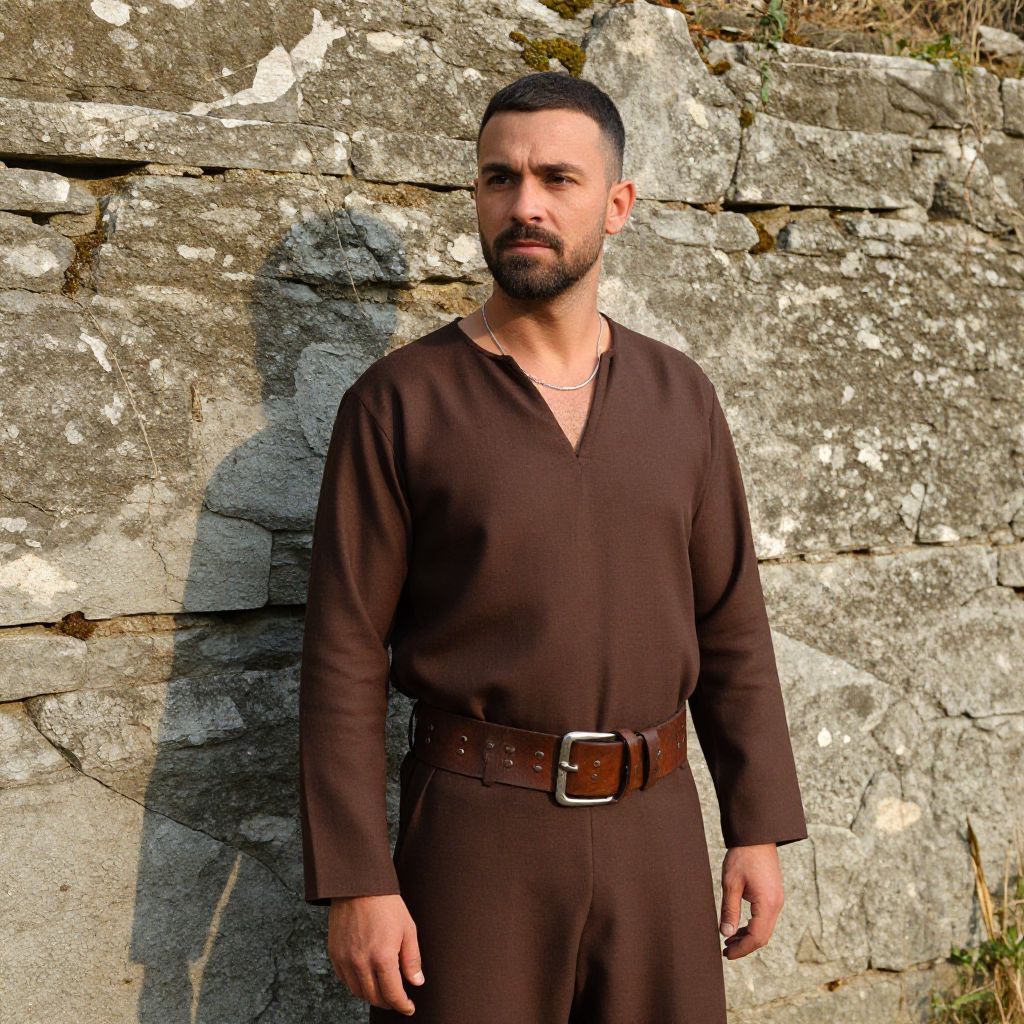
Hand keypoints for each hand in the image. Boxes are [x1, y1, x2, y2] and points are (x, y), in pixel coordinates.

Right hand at [328, 893, 424, 1014]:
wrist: (358, 885)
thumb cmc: (386, 904)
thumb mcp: (408, 928)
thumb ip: (412, 959)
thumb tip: (416, 982)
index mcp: (383, 957)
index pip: (393, 994)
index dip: (402, 1005)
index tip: (409, 1008)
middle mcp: (362, 962)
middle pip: (375, 997)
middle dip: (388, 1002)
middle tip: (397, 999)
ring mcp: (346, 959)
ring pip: (358, 992)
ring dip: (372, 996)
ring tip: (383, 990)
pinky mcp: (334, 954)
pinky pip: (345, 980)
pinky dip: (356, 985)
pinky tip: (366, 979)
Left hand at [718, 843, 784, 959]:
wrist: (757, 836)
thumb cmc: (742, 856)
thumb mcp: (731, 883)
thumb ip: (729, 910)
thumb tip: (726, 934)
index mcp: (767, 904)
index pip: (757, 937)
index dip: (742, 949)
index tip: (727, 954)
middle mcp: (776, 904)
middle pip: (763, 936)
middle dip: (745, 946)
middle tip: (726, 951)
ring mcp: (777, 899)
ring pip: (765, 928)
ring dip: (748, 936)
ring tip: (729, 941)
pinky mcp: (774, 894)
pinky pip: (765, 918)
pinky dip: (753, 926)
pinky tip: (739, 926)